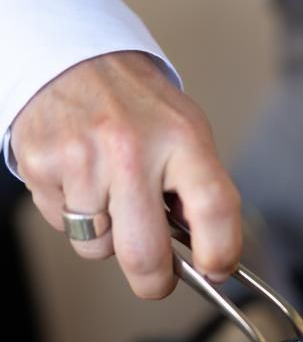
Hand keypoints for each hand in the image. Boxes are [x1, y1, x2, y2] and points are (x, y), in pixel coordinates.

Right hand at [11, 51, 240, 298]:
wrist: (75, 60)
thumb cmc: (139, 106)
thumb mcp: (188, 134)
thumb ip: (200, 191)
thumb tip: (209, 253)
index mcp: (182, 140)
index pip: (214, 209)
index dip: (220, 252)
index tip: (216, 271)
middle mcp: (131, 149)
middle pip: (144, 254)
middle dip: (154, 281)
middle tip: (158, 278)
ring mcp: (82, 159)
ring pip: (98, 248)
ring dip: (108, 239)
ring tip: (112, 197)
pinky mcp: (42, 166)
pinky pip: (64, 226)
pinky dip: (77, 216)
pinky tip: (83, 181)